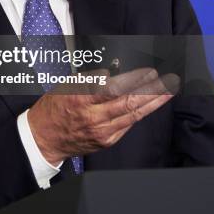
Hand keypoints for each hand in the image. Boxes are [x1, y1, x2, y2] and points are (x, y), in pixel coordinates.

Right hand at [27, 67, 178, 164]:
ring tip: (169, 91)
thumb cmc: (54, 107)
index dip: (134, 80)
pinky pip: (128, 125)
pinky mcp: (106, 141)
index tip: (148, 71)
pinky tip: (150, 104)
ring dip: (154, 102)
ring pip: (133, 115)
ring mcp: (102, 131)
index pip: (114, 88)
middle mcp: (93, 117)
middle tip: (168, 80)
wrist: (44, 138)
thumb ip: (91, 79)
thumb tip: (113, 72)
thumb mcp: (67, 85)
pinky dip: (140, 113)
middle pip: (129, 102)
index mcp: (81, 99)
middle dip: (151, 90)